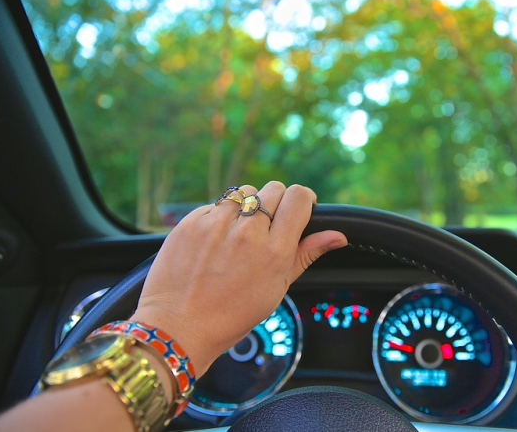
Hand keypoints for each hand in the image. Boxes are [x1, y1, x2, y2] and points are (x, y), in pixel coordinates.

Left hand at [129, 182, 346, 374]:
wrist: (178, 328)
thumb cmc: (232, 315)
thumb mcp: (277, 288)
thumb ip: (306, 254)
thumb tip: (337, 236)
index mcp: (273, 251)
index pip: (298, 198)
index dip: (303, 200)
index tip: (299, 209)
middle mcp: (246, 232)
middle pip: (273, 189)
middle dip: (276, 203)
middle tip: (268, 227)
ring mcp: (216, 224)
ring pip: (244, 192)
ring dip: (247, 206)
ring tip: (239, 234)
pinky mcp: (190, 222)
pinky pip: (215, 205)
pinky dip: (219, 217)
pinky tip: (215, 242)